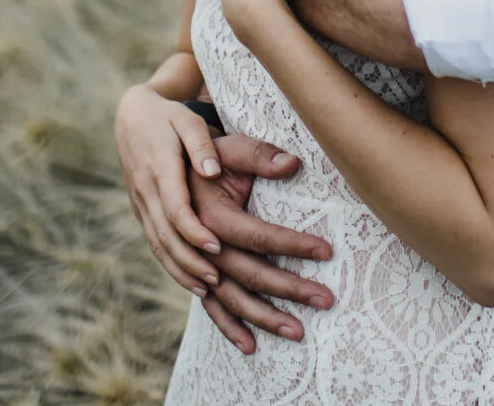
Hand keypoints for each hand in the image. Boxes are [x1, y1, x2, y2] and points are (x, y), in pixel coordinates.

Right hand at [114, 85, 228, 294]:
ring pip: (158, 244)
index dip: (194, 230)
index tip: (217, 246)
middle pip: (166, 235)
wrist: (130, 116)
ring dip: (182, 269)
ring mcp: (140, 204)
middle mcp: (146, 192)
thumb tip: (212, 171)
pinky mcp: (141, 211)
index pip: (175, 207)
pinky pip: (155, 243)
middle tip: (218, 280)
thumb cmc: (168, 117)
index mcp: (160, 169)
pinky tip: (193, 281)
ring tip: (209, 289)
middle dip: (191, 260)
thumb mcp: (186, 120)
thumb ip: (201, 144)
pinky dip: (172, 265)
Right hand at [190, 138, 337, 352]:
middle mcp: (200, 246)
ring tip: (297, 331)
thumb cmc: (207, 156)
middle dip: (289, 288)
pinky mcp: (193, 273)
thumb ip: (259, 155)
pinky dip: (228, 327)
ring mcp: (195, 264)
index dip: (292, 244)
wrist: (167, 166)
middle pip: (248, 273)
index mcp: (210, 215)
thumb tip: (293, 163)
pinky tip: (250, 346)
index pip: (258, 235)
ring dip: (263, 317)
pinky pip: (209, 307)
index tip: (327, 251)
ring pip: (230, 298)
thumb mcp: (230, 148)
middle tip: (325, 300)